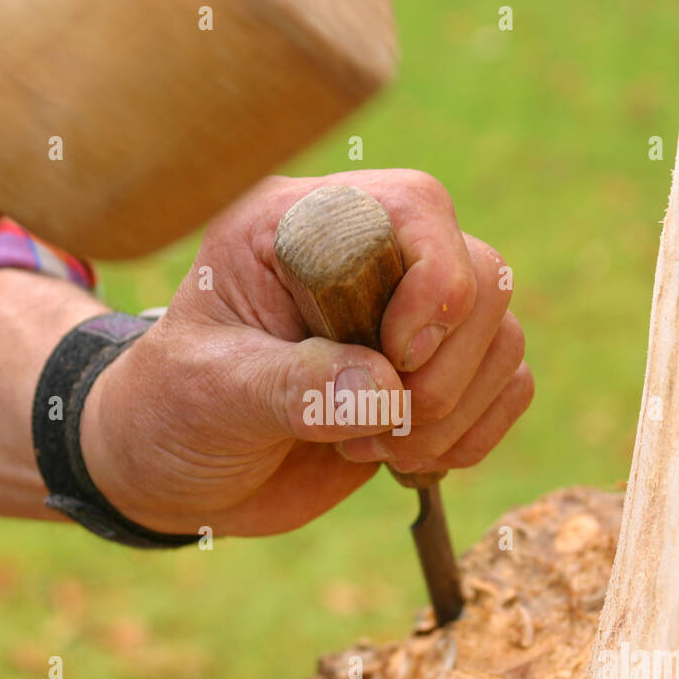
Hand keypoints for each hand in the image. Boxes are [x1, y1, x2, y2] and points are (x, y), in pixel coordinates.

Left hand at [81, 170, 532, 536]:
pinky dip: (474, 434)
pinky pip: (507, 384)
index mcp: (303, 226)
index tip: (391, 361)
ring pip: (501, 336)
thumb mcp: (209, 390)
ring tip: (374, 448)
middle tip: (376, 430)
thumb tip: (385, 391)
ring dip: (453, 414)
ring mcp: (406, 316)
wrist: (175, 471)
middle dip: (443, 373)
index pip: (416, 207)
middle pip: (482, 275)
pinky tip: (406, 460)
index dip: (431, 286)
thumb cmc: (171, 410)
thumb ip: (291, 385)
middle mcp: (367, 258)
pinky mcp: (431, 373)